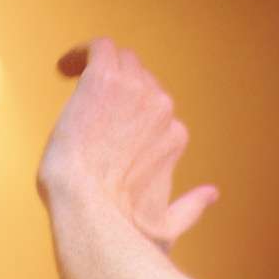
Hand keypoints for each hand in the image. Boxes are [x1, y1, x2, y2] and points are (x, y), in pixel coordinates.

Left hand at [39, 39, 218, 252]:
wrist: (88, 211)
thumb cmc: (123, 230)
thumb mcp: (167, 226)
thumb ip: (192, 208)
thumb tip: (213, 193)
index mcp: (174, 137)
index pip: (154, 107)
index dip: (127, 112)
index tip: (103, 126)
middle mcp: (161, 108)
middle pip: (139, 77)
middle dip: (116, 87)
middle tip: (87, 107)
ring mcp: (134, 90)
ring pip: (120, 59)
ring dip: (99, 67)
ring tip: (72, 81)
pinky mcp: (104, 79)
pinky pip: (98, 48)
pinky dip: (81, 55)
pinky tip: (65, 70)